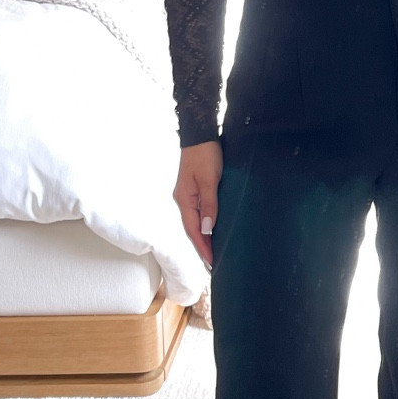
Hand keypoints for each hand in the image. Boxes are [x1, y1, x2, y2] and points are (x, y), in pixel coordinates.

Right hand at [175, 142, 222, 266]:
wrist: (200, 134)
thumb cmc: (205, 154)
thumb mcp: (209, 179)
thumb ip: (209, 204)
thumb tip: (207, 228)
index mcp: (184, 199)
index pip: (193, 230)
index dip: (203, 247)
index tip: (211, 262)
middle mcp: (184, 200)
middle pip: (193, 228)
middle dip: (202, 246)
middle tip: (213, 264)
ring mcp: (188, 194)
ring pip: (195, 221)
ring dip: (203, 237)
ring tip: (212, 252)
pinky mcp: (195, 189)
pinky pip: (199, 212)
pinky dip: (205, 224)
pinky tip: (211, 229)